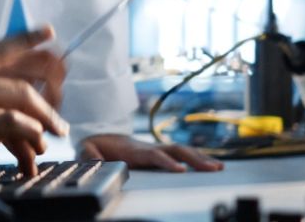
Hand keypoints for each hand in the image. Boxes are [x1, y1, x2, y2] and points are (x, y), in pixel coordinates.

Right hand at [0, 26, 66, 196]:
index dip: (25, 39)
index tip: (46, 31)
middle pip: (19, 82)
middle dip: (47, 101)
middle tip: (58, 119)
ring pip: (22, 102)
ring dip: (43, 124)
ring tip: (48, 142)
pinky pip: (14, 126)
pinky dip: (30, 136)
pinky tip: (33, 148)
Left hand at [79, 133, 223, 172]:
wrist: (102, 135)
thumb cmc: (96, 145)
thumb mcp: (86, 149)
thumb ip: (89, 155)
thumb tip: (95, 161)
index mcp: (134, 150)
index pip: (154, 156)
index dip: (167, 161)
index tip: (180, 170)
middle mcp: (149, 148)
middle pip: (176, 150)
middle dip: (194, 159)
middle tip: (212, 168)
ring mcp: (157, 149)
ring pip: (182, 151)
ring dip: (200, 158)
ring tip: (218, 168)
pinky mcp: (161, 153)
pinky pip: (182, 155)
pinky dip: (198, 159)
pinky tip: (212, 166)